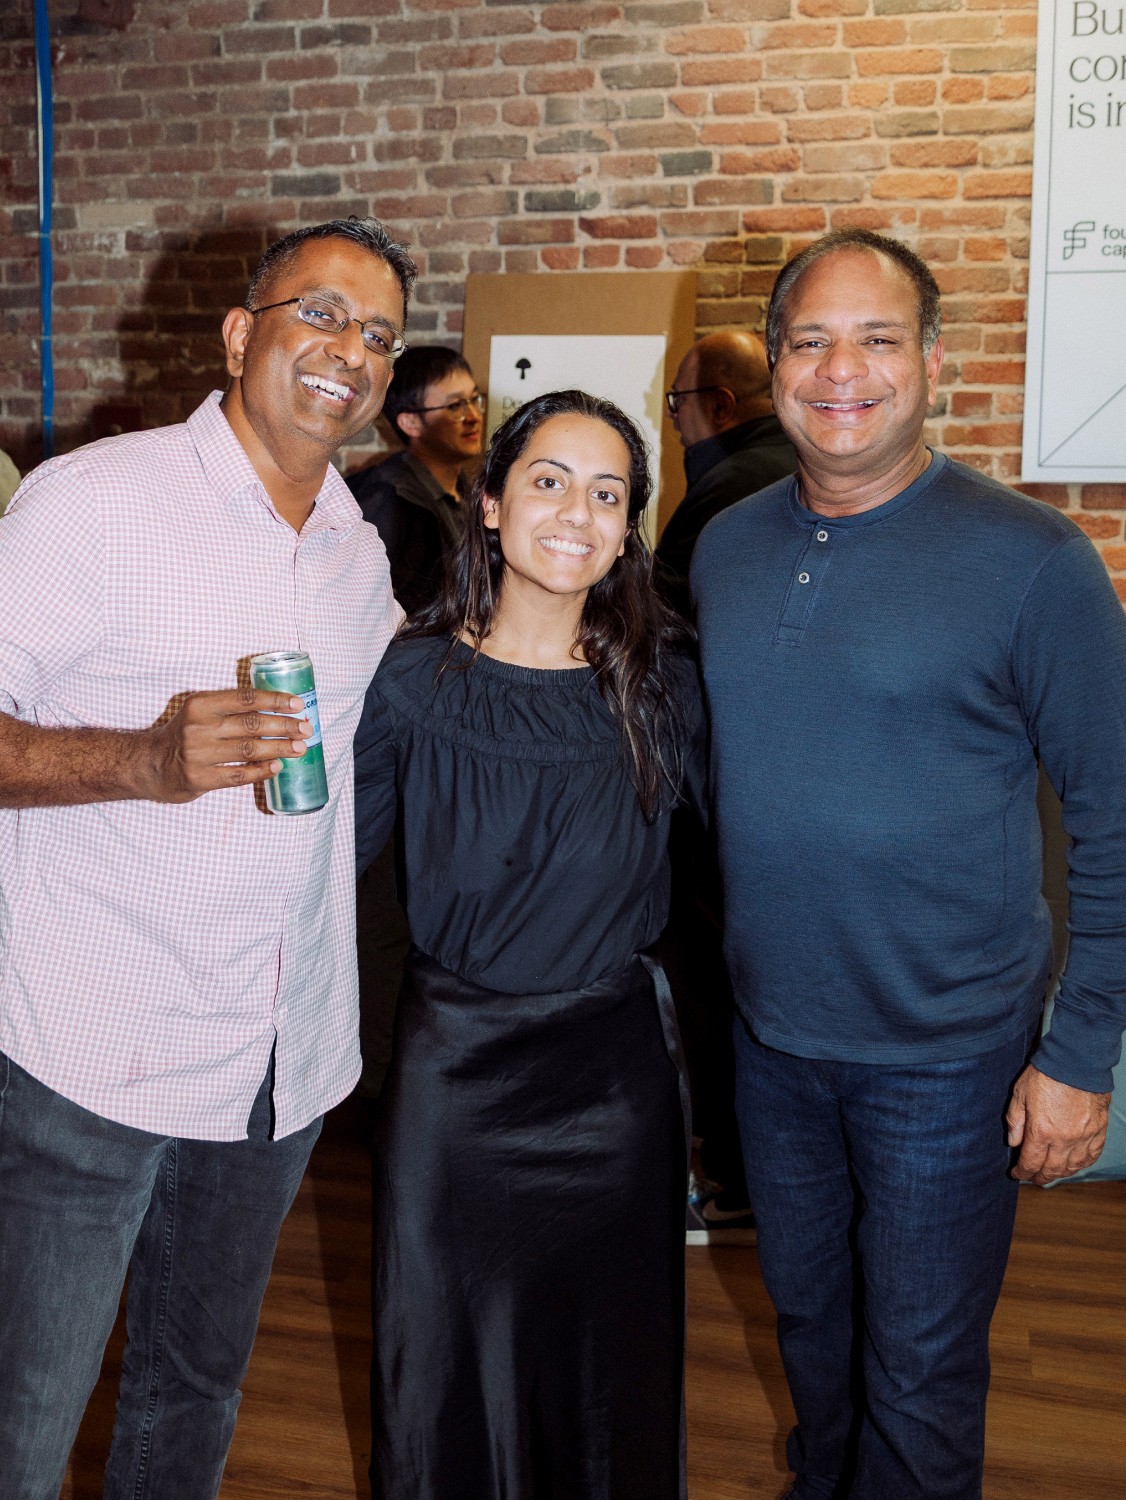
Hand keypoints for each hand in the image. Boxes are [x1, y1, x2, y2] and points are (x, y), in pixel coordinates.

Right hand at [136, 688, 311, 802]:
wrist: (149, 765)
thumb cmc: (184, 735)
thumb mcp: (200, 713)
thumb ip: (230, 709)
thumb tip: (278, 711)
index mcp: (200, 704)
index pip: (245, 698)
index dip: (274, 700)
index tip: (298, 703)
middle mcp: (198, 727)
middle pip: (252, 724)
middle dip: (284, 726)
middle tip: (306, 729)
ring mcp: (198, 754)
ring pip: (249, 749)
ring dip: (279, 748)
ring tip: (300, 748)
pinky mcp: (199, 778)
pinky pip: (238, 775)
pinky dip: (261, 771)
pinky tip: (277, 767)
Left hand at [1005, 1064, 1110, 1184]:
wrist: (1076, 1061)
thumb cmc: (1046, 1074)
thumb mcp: (1020, 1094)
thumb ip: (1015, 1121)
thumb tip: (1013, 1142)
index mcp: (1042, 1131)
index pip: (1031, 1162)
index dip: (1022, 1172)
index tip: (1016, 1174)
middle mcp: (1064, 1139)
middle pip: (1052, 1169)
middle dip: (1039, 1177)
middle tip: (1032, 1177)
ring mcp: (1084, 1137)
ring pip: (1072, 1167)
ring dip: (1060, 1173)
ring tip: (1051, 1174)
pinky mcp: (1098, 1130)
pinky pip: (1092, 1155)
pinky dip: (1082, 1164)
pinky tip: (1074, 1164)